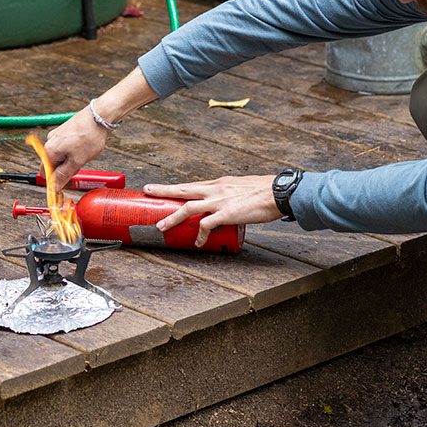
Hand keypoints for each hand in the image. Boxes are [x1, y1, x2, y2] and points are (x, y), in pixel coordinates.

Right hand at [42, 107, 110, 189]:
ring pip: (61, 156)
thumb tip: (54, 186)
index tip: (66, 183)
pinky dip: (74, 151)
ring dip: (71, 160)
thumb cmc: (89, 136)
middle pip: (53, 165)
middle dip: (65, 169)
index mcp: (49, 151)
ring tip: (84, 155)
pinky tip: (84, 148)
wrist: (99, 116)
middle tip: (79, 165)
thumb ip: (63, 175)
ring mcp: (57, 136)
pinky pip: (66, 148)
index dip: (55, 180)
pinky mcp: (65, 132)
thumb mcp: (77, 161)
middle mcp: (50, 142)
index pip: (45, 173)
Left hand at [145, 175, 281, 247]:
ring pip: (188, 208)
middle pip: (183, 190)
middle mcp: (215, 190)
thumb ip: (228, 195)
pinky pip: (207, 225)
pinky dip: (199, 234)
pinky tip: (197, 242)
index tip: (161, 189)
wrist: (278, 193)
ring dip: (172, 217)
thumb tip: (222, 206)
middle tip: (147, 191)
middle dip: (163, 191)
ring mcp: (220, 201)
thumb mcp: (240, 187)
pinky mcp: (227, 214)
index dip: (174, 188)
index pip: (191, 185)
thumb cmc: (263, 192)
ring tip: (161, 226)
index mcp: (218, 184)